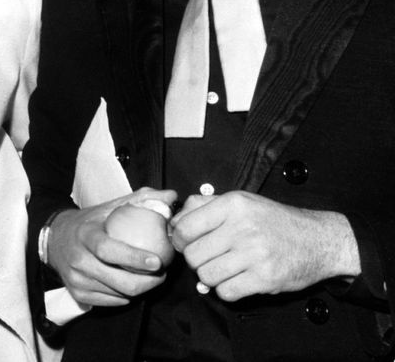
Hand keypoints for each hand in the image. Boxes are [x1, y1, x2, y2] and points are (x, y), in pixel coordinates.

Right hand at [45, 187, 176, 307]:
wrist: (55, 239)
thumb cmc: (89, 222)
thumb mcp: (110, 207)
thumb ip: (141, 200)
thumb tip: (171, 196)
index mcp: (85, 235)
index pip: (108, 250)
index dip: (133, 258)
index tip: (157, 261)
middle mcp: (78, 259)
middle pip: (117, 281)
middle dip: (147, 282)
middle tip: (161, 274)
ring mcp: (76, 280)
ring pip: (118, 295)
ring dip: (139, 289)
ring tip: (149, 277)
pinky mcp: (77, 294)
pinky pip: (111, 302)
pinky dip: (125, 296)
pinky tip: (131, 284)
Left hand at [169, 191, 361, 301]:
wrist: (319, 240)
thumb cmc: (274, 221)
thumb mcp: (241, 201)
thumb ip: (205, 205)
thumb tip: (175, 221)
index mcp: (233, 205)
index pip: (186, 227)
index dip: (179, 239)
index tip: (185, 243)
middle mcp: (243, 227)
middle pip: (193, 255)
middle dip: (195, 260)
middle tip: (206, 257)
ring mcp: (255, 254)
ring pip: (206, 275)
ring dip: (210, 276)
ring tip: (222, 268)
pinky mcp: (265, 278)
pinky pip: (226, 292)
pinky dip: (226, 290)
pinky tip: (235, 280)